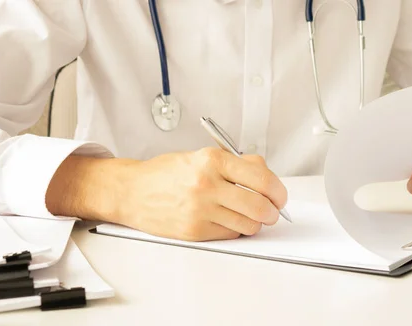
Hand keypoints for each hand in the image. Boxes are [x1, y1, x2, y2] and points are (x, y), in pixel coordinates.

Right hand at [46, 148, 286, 240]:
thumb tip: (267, 177)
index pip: (261, 178)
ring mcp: (200, 210)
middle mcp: (207, 184)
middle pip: (259, 206)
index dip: (278, 191)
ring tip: (246, 216)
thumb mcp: (201, 156)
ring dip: (254, 223)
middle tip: (271, 212)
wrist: (132, 191)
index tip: (280, 196)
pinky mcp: (194, 231)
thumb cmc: (167, 173)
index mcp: (212, 160)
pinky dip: (235, 230)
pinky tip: (226, 220)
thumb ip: (236, 164)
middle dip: (272, 212)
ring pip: (248, 225)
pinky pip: (230, 235)